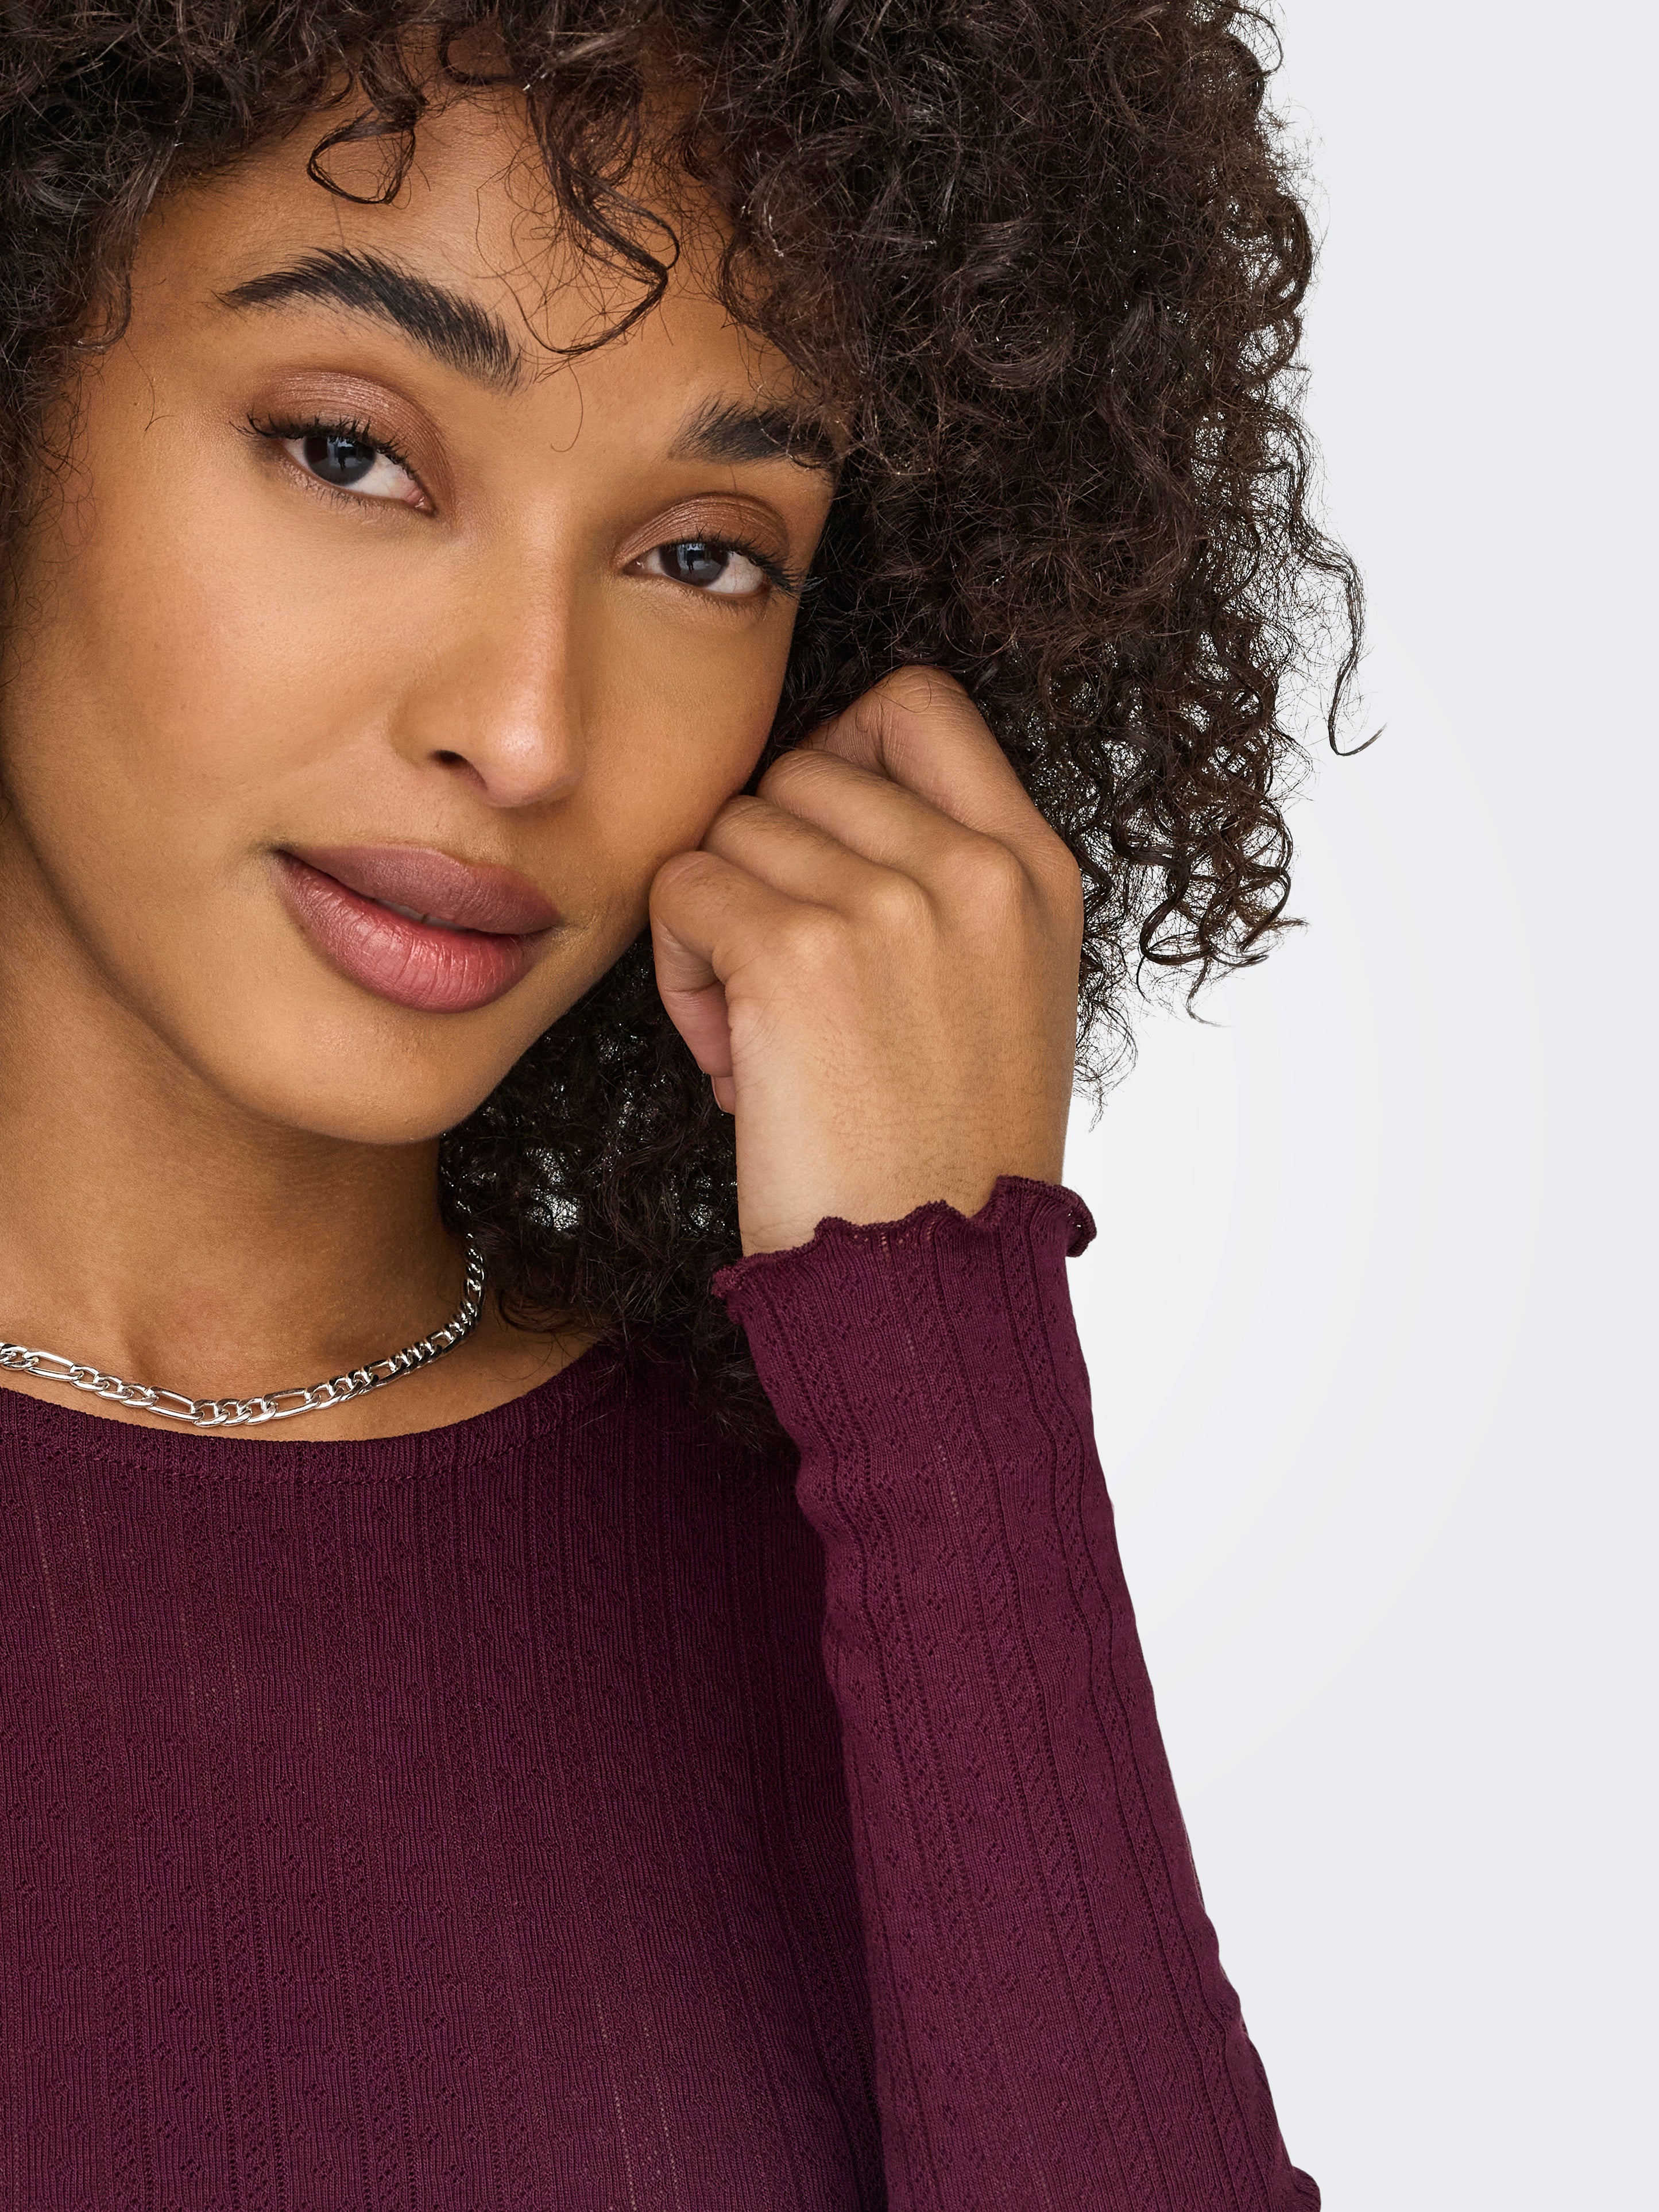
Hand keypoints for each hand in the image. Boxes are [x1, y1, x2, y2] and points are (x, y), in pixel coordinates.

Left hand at [649, 667, 1083, 1255]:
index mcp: (1035, 869)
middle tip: (790, 985)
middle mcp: (974, 867)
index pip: (916, 703)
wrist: (932, 1287)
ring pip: (730, 829)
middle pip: (797, 769)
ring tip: (764, 1038)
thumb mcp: (1005, 994)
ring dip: (718, 926)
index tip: (821, 851)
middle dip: (769, 866)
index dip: (840, 752)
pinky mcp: (798, 953)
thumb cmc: (948, 1161)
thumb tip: (825, 797)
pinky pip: (681, 890)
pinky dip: (680, 973)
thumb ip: (950, 883)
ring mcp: (891, 902)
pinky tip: (732, 1061)